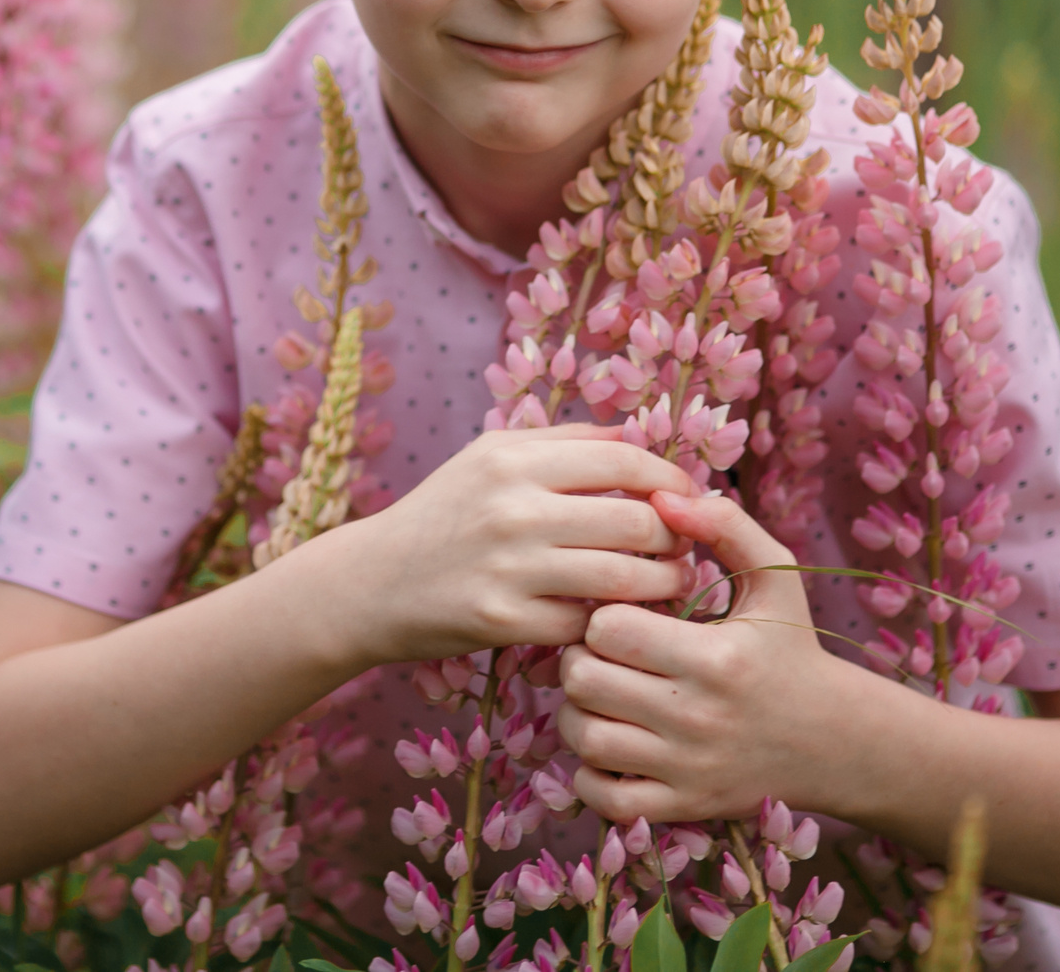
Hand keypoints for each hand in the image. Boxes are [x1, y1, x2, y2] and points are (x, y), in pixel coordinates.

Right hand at [306, 424, 697, 665]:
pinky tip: (616, 618)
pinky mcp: (502, 621)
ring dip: (661, 586)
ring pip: (623, 578)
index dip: (671, 481)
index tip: (688, 501)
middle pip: (637, 521)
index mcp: (515, 458)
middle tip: (684, 550)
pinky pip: (585, 624)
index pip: (625, 459)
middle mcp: (514, 507)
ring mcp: (509, 567)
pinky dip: (609, 623)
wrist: (371, 582)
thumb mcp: (490, 457)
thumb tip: (637, 435)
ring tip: (669, 586)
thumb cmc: (443, 514)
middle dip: (676, 539)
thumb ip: (564, 442)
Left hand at [556, 489, 868, 823]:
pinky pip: (603, 796)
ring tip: (601, 692)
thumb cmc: (792, 648)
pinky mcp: (682, 806)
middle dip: (581, 657)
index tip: (621, 612)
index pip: (609, 628)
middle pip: (584, 681)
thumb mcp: (775, 576)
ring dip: (578, 711)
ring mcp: (687, 768)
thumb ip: (722, 524)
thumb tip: (660, 494)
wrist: (834, 737)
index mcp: (715, 657)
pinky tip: (610, 742)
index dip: (602, 614)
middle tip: (600, 651)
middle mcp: (698, 717)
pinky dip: (589, 773)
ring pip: (584, 737)